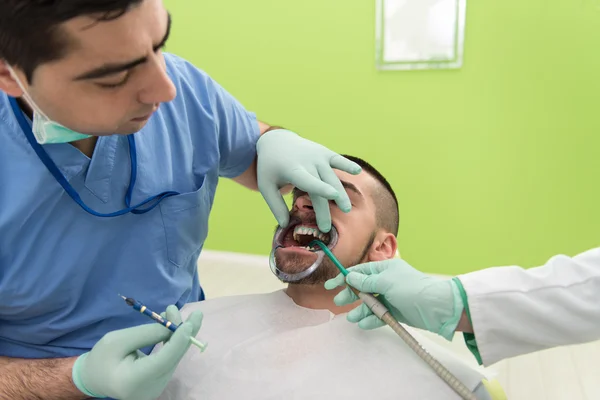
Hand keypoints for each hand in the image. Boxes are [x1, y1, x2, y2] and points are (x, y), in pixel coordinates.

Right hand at [72, 305, 202, 399]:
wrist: (96, 378)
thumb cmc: (102, 357)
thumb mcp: (118, 340)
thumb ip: (145, 334)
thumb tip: (172, 325)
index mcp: (134, 380)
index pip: (163, 360)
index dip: (178, 341)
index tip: (189, 324)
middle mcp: (150, 388)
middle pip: (174, 358)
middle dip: (184, 334)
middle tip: (194, 312)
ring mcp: (157, 387)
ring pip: (175, 357)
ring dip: (180, 335)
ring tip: (175, 312)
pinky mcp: (160, 382)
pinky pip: (172, 360)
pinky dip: (175, 343)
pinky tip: (175, 326)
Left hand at [256, 129, 360, 231]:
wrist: (276, 140)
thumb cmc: (270, 167)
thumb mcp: (266, 185)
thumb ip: (275, 205)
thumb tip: (286, 224)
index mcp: (292, 169)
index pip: (308, 180)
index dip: (321, 187)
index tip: (332, 195)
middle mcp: (308, 162)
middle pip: (321, 187)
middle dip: (324, 208)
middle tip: (326, 228)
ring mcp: (318, 156)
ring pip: (333, 177)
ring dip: (341, 193)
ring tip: (346, 209)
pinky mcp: (325, 153)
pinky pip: (338, 160)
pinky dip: (347, 164)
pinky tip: (357, 171)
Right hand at [324, 259, 463, 339]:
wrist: (437, 308)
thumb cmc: (412, 289)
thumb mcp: (387, 282)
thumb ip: (367, 280)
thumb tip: (350, 277)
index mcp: (384, 269)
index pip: (360, 271)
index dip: (345, 277)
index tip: (331, 285)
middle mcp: (386, 281)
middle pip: (362, 287)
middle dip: (350, 295)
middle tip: (339, 302)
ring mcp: (390, 297)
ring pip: (370, 303)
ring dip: (360, 310)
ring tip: (352, 318)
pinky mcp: (395, 311)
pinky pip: (379, 314)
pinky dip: (371, 319)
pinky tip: (363, 323)